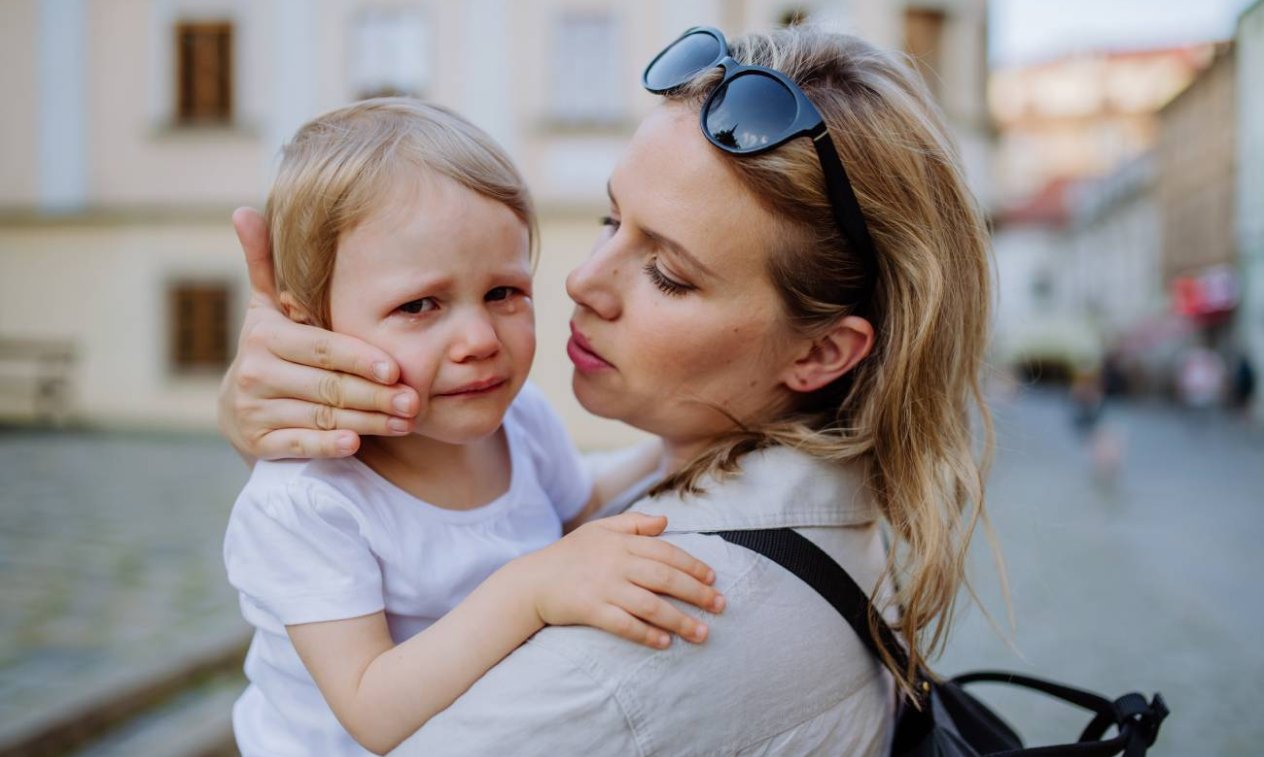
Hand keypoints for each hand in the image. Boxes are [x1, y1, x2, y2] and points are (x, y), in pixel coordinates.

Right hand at [217, 207, 421, 459]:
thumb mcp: (268, 305)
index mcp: (263, 336)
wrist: (240, 403)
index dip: (358, 358)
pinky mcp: (257, 443)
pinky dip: (326, 445)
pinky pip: (298, 446)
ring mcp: (254, 411)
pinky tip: (355, 444)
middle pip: (326, 386)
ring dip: (366, 421)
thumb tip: (244, 210)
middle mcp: (254, 373)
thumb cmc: (273, 345)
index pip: (320, 348)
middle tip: (413, 400)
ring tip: (405, 420)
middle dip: (374, 395)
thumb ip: (267, 263)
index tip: (394, 368)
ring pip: (320, 417)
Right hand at [516, 512, 724, 648]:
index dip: (693, 565)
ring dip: (680, 620)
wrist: (532, 580)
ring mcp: (604, 587)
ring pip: (651, 605)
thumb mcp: (599, 529)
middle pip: (665, 578)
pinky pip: (625, 625)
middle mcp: (616, 563)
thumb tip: (665, 521)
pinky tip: (665, 643)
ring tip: (702, 633)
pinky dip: (647, 635)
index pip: (666, 552)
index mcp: (621, 542)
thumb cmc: (569, 554)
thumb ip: (633, 524)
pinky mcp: (591, 610)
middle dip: (697, 594)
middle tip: (721, 606)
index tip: (713, 579)